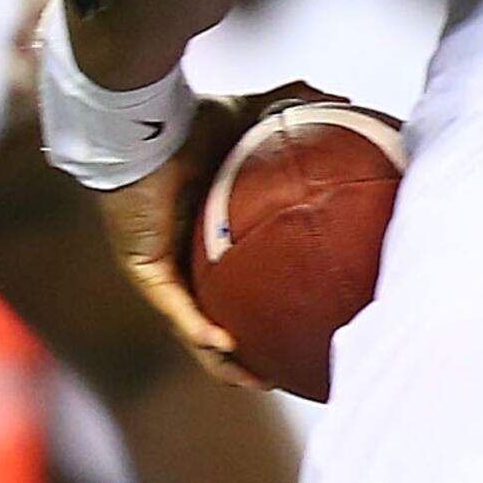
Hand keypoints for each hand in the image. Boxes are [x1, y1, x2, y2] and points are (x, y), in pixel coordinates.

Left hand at [96, 87, 271, 386]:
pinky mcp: (144, 270)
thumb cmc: (187, 116)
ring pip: (193, 331)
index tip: (296, 326)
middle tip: (280, 373)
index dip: (261, 309)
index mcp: (205, 234)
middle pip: (213, 321)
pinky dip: (200, 332)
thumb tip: (345, 101)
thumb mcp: (252, 116)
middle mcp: (182, 258)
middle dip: (243, 356)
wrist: (137, 120)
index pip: (234, 284)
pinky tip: (227, 348)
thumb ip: (294, 107)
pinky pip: (176, 312)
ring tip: (256, 381)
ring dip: (222, 362)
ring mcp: (160, 269)